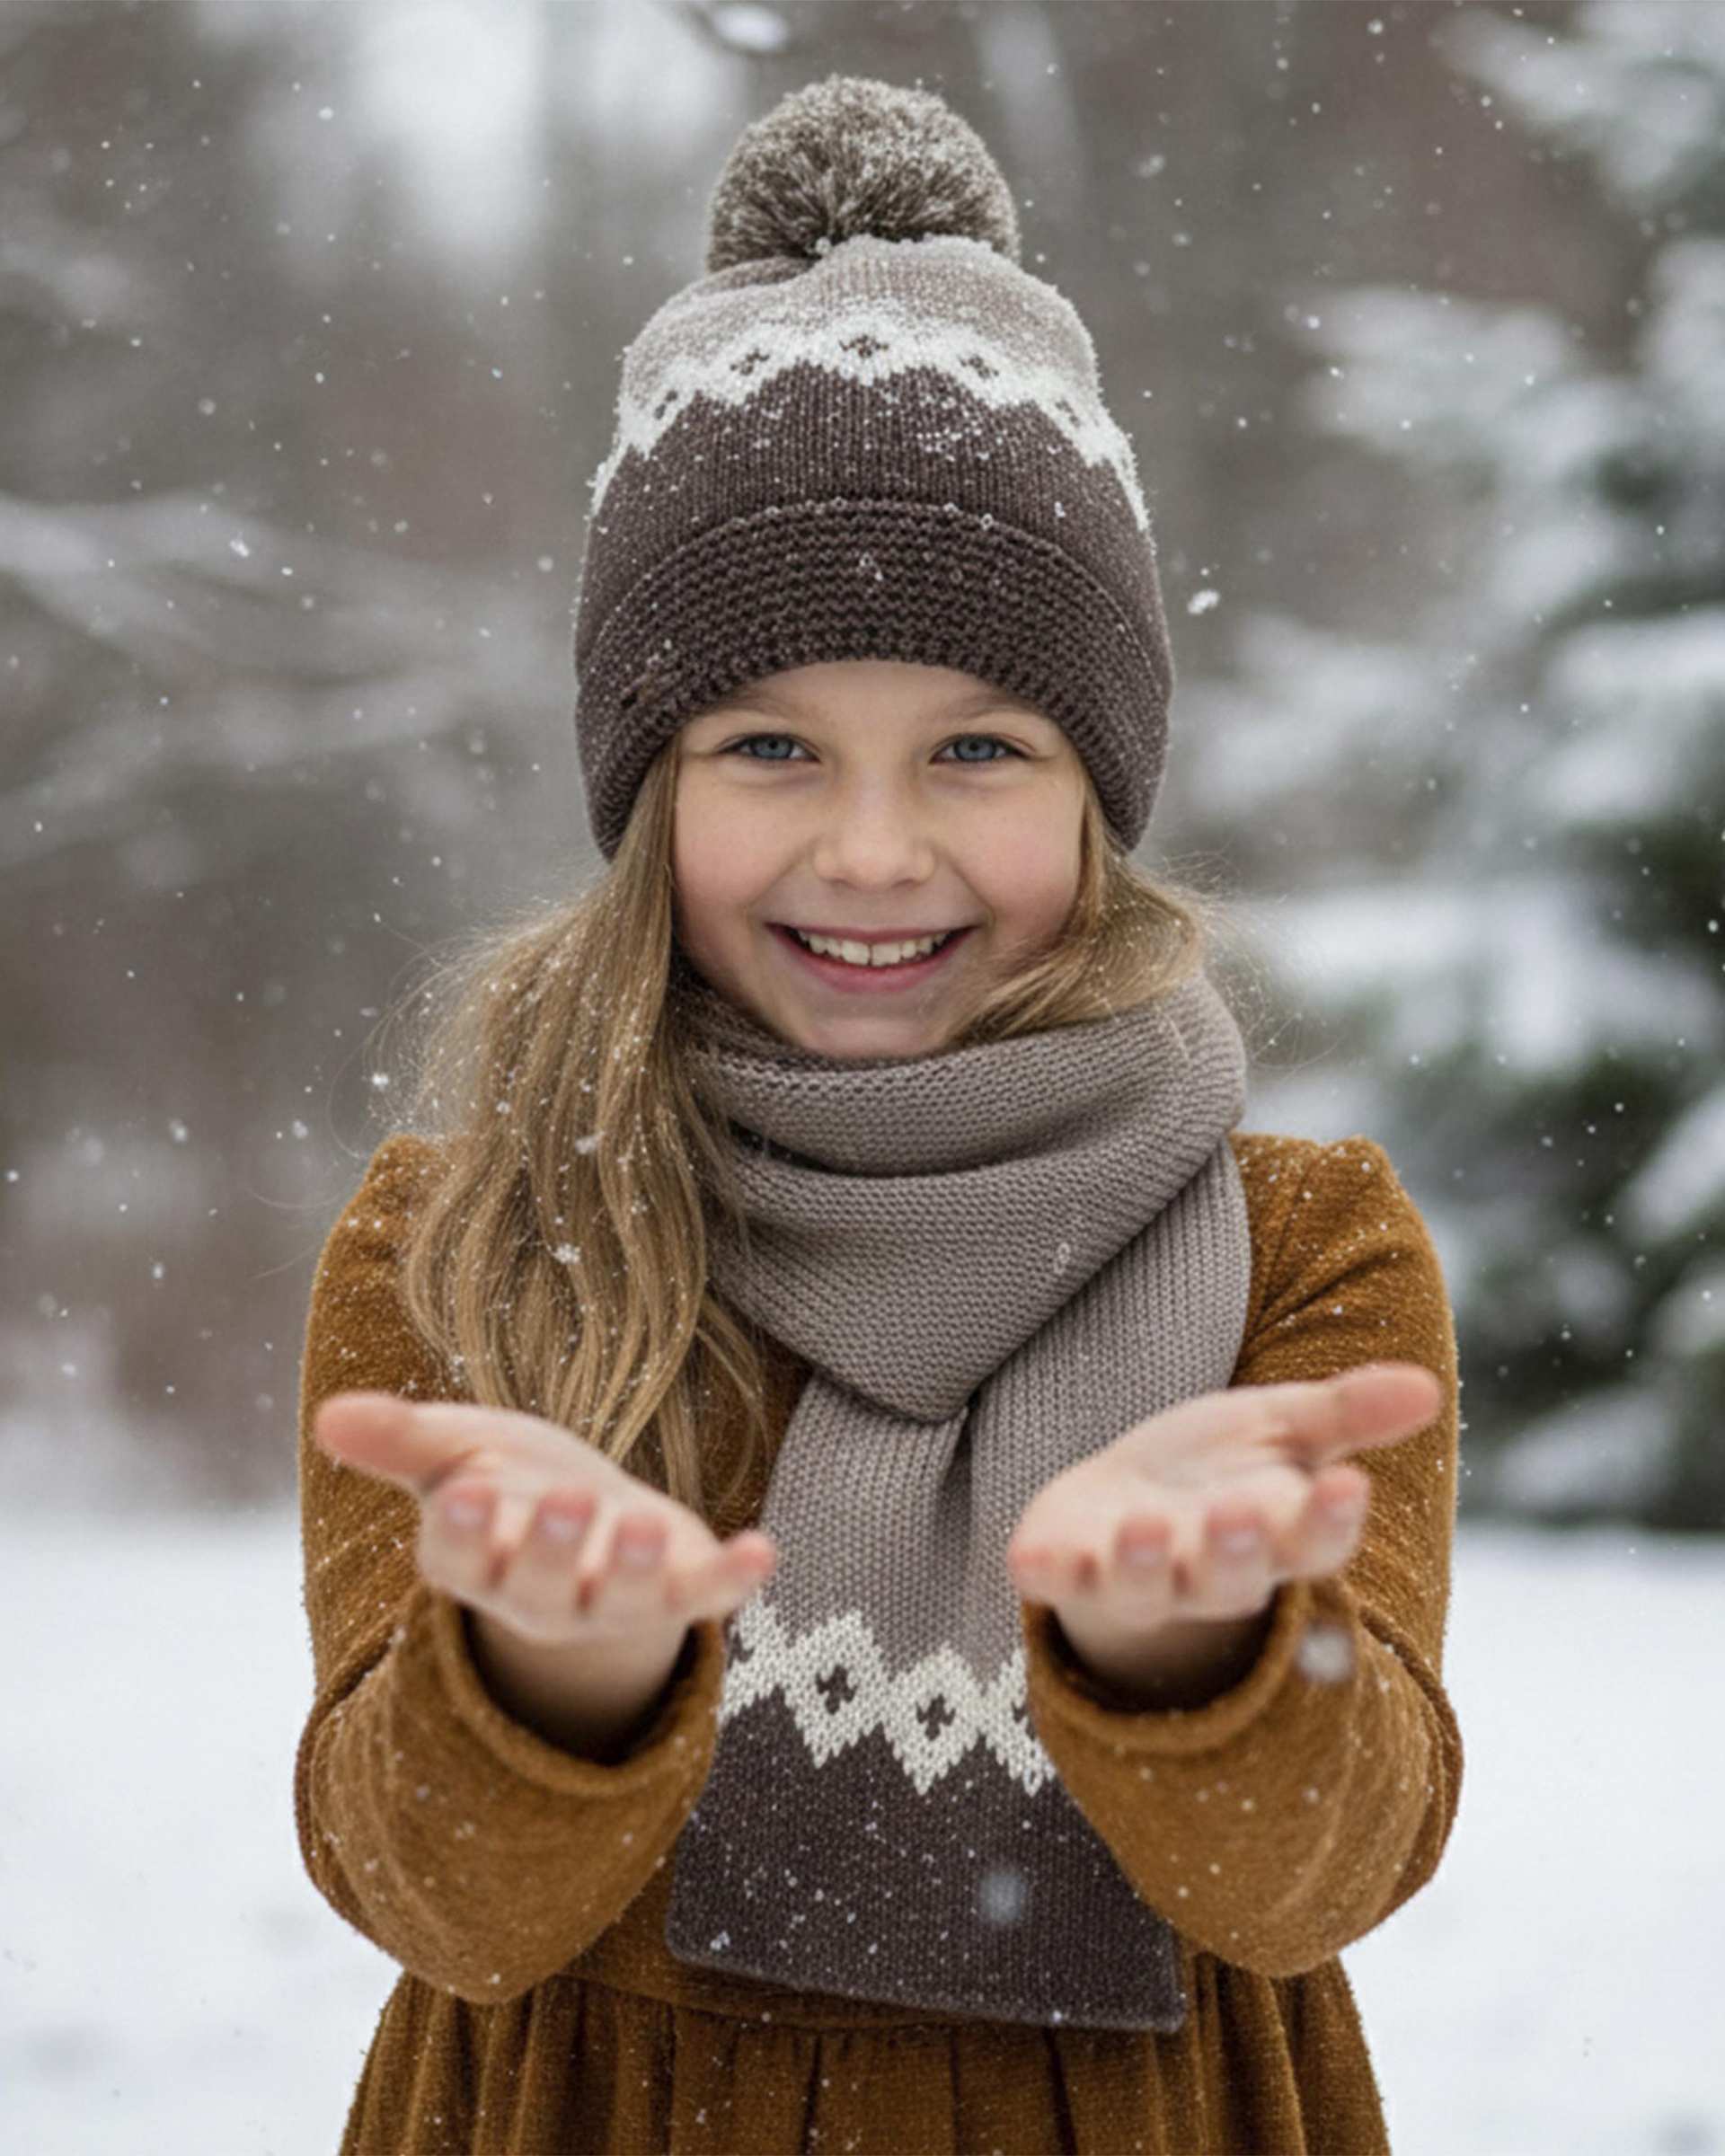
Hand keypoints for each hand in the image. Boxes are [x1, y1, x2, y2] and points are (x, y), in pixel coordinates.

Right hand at [312, 1391, 777, 1650]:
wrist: (595, 1525)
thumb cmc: (514, 1484)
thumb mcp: (459, 1451)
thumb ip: (401, 1440)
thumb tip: (330, 1416)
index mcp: (475, 1559)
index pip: (455, 1559)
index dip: (460, 1532)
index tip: (465, 1491)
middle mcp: (539, 1596)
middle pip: (536, 1590)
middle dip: (549, 1549)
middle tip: (564, 1501)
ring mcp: (612, 1602)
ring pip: (620, 1604)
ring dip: (633, 1568)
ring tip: (643, 1520)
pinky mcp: (679, 1592)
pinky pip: (707, 1596)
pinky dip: (734, 1577)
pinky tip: (763, 1550)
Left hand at [1005, 1362, 1442, 1657]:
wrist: (1122, 1510)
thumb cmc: (1218, 1473)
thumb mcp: (1284, 1430)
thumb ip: (1348, 1414)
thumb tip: (1428, 1387)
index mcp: (1273, 1536)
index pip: (1313, 1540)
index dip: (1330, 1519)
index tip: (1348, 1486)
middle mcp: (1207, 1571)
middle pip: (1229, 1578)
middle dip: (1233, 1551)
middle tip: (1238, 1516)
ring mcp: (1134, 1580)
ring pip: (1144, 1588)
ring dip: (1143, 1564)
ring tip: (1143, 1525)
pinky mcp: (1067, 1572)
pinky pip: (1057, 1583)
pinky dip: (1048, 1575)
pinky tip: (1031, 1562)